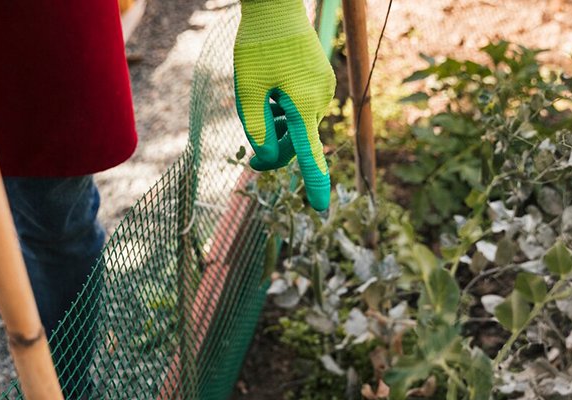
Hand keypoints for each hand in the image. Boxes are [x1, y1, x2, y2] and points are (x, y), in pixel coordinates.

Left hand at [234, 0, 335, 210]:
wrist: (276, 7)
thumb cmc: (258, 46)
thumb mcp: (247, 90)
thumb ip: (255, 127)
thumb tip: (265, 156)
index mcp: (302, 104)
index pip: (308, 153)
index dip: (314, 183)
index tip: (320, 208)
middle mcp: (320, 99)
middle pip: (297, 142)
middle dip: (275, 151)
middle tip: (251, 161)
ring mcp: (324, 90)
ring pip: (299, 127)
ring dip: (278, 129)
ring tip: (260, 102)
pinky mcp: (323, 81)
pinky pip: (303, 109)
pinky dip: (286, 113)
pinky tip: (273, 92)